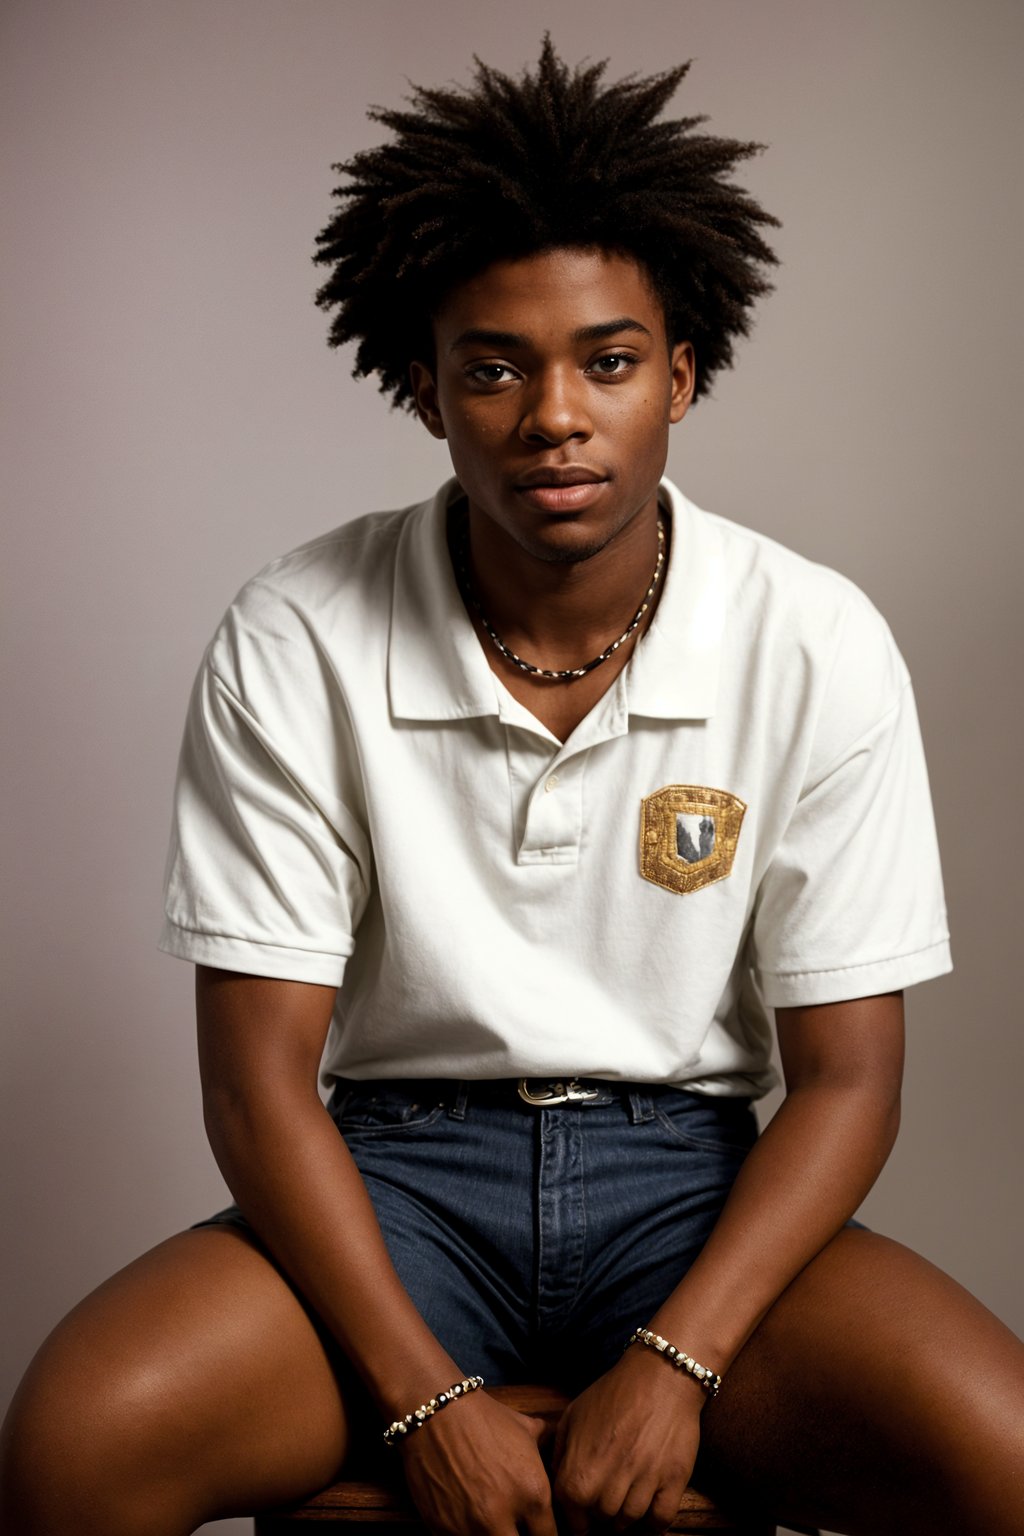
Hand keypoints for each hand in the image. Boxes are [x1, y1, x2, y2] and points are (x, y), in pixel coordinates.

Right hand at [400, 1389, 558, 1535]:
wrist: (434, 1412)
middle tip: (513, 1527)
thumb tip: (553, 1448)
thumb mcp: (525, 1429)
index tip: (536, 1528)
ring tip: (489, 1521)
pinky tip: (467, 1519)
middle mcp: (503, 1517)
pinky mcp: (442, 1530)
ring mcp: (470, 1528)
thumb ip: (544, 1447)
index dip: (543, 1532)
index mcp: (533, 1494)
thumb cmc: (484, 1417)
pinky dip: (466, 1534)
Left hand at [552, 1348, 703, 1532]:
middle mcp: (609, 1482)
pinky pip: (661, 1520)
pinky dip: (653, 1520)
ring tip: (625, 1498)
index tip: (582, 1509)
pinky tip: (648, 1505)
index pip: (572, 1517)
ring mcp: (643, 1483)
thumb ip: (561, 1454)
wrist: (659, 1374)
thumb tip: (556, 1482)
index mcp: (579, 1470)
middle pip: (602, 1521)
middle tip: (606, 1497)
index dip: (576, 1515)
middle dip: (601, 1512)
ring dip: (626, 1516)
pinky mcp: (673, 1481)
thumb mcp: (574, 1415)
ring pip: (630, 1522)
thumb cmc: (613, 1393)